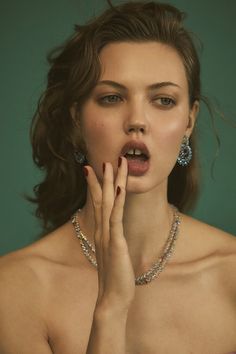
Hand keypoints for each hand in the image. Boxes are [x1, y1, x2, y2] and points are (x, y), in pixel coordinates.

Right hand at [84, 157, 134, 312]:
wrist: (112, 298)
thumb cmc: (114, 276)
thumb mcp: (113, 253)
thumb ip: (112, 239)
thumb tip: (114, 231)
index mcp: (101, 232)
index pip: (97, 204)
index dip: (95, 186)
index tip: (94, 170)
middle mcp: (102, 230)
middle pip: (101, 198)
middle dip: (103, 178)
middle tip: (104, 160)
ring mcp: (107, 235)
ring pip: (108, 203)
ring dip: (111, 182)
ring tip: (112, 164)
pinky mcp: (116, 242)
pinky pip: (116, 218)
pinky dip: (117, 202)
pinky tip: (118, 188)